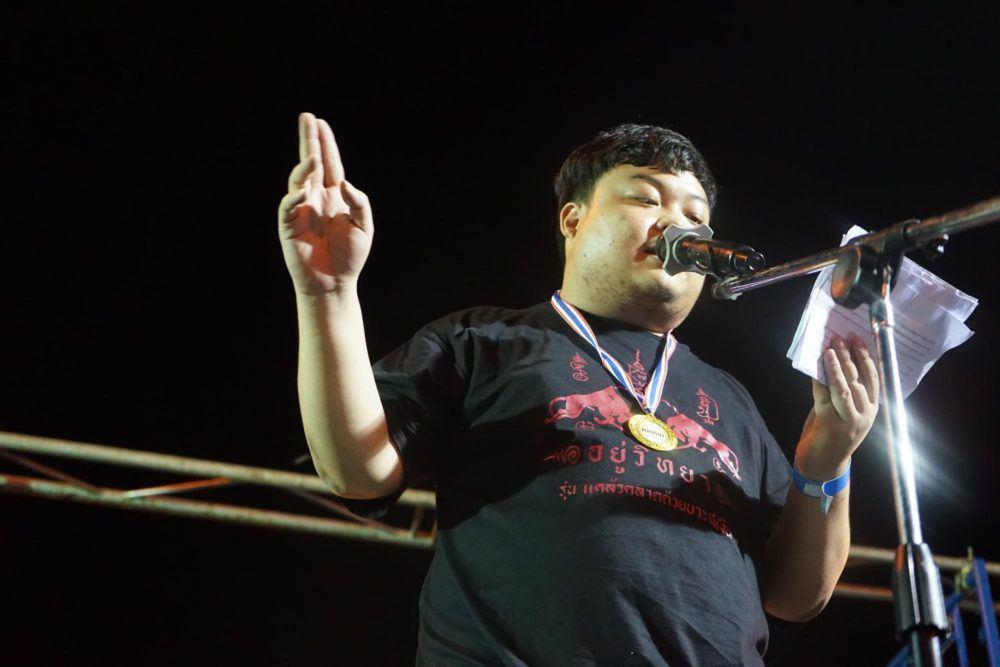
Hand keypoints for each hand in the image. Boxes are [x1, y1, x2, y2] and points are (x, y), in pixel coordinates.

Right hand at [277, 112, 373, 295]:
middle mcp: (316, 198)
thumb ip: (359, 202)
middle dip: (308, 140)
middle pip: (311, 163)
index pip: (330, 164)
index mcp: (335, 196)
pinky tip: (304, 190)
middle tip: (306, 117)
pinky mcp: (289, 226)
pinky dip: (294, 196)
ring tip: (313, 157)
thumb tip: (343, 183)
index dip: (325, 144)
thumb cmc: (350, 257)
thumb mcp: (364, 227)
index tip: (320, 122)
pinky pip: (288, 206)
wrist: (334, 283)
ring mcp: (302, 210)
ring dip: (305, 167)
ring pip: (299, 180)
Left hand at [795, 333, 879, 479]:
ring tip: (830, 348)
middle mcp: (865, 414)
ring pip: (844, 387)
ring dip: (837, 366)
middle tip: (840, 338)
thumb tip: (834, 360)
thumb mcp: (845, 411)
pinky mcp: (830, 424)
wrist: (823, 465)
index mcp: (872, 409)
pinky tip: (815, 367)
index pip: (873, 377)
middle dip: (849, 356)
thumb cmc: (832, 433)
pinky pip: (824, 397)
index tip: (857, 338)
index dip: (865, 356)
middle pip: (859, 379)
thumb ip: (843, 391)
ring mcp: (849, 420)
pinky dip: (819, 380)